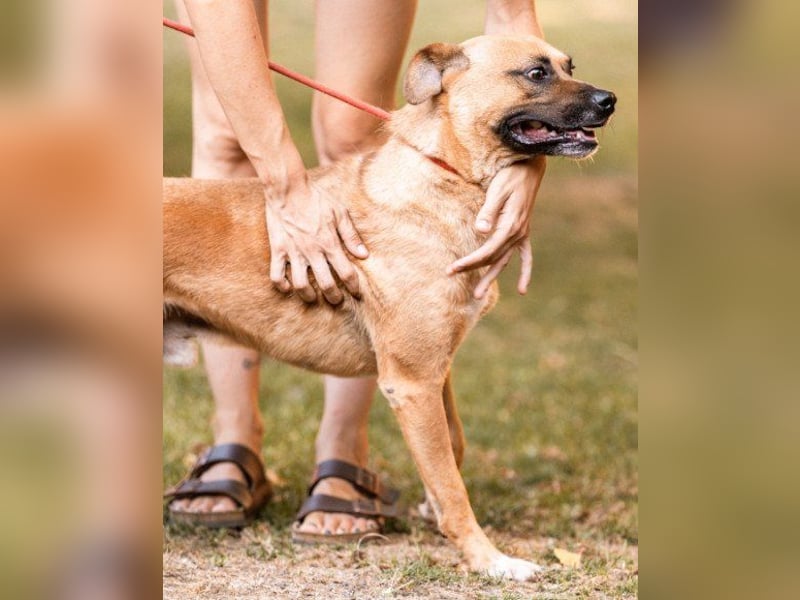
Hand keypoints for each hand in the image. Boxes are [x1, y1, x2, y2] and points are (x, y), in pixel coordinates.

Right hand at [265, 174, 367, 304]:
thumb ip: (351, 236)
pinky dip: (282, 285)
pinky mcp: (277, 250)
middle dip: (334, 297)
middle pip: (326, 284)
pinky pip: (276, 275)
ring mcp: (293, 252)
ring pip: (301, 285)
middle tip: (337, 301)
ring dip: (309, 296)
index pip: (346, 273)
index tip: (356, 293)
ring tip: (314, 298)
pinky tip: (289, 287)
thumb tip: (364, 255)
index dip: (353, 286)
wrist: (287, 188)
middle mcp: (312, 251)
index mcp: (330, 243)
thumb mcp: (340, 212)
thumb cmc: (316, 198)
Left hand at [447, 156, 544, 298]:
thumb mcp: (497, 191)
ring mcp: (521, 234)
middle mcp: (517, 234)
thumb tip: (480, 230)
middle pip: (492, 258)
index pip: (486, 251)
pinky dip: (524, 272)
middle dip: (473, 270)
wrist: (529, 167)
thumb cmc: (510, 176)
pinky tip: (522, 289)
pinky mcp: (522, 231)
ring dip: (491, 277)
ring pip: (504, 261)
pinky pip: (525, 256)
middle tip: (452, 276)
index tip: (452, 269)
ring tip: (479, 295)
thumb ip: (488, 211)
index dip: (469, 262)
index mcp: (510, 226)